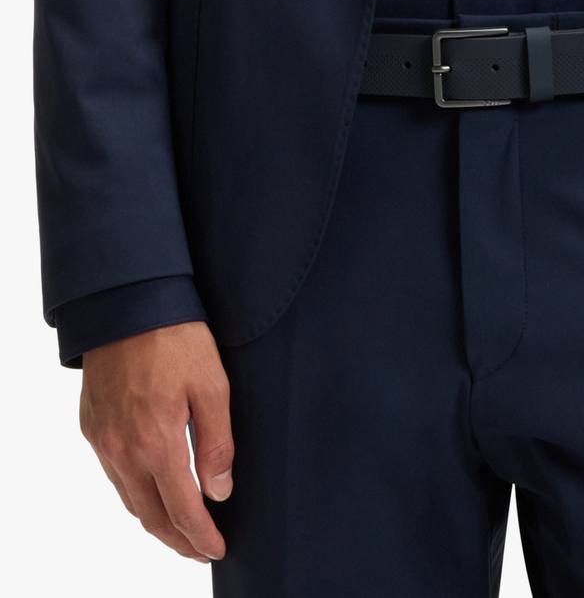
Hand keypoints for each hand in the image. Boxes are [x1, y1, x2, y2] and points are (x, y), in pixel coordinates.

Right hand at [79, 321, 233, 562]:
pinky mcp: (92, 426)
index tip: (217, 549)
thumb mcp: (212, 386)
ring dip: (154, 520)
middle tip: (200, 549)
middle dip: (177, 540)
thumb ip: (217, 444)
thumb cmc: (175, 340)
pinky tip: (150, 488)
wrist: (128, 305)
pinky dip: (134, 492)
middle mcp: (123, 449)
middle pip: (150, 515)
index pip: (182, 509)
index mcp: (157, 442)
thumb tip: (220, 491)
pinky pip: (113, 473)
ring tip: (178, 528)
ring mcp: (103, 439)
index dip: (201, 536)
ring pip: (128, 498)